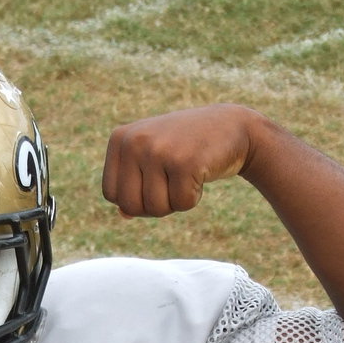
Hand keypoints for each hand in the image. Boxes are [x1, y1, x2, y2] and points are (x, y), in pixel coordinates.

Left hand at [102, 104, 264, 217]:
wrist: (232, 128)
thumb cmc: (185, 149)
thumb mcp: (151, 160)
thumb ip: (131, 185)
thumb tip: (123, 215)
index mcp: (120, 139)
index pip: (111, 194)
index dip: (135, 199)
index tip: (154, 180)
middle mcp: (135, 141)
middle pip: (130, 206)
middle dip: (153, 205)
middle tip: (172, 182)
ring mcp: (159, 150)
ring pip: (155, 208)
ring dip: (175, 202)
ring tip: (186, 174)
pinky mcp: (185, 162)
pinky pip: (181, 204)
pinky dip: (194, 198)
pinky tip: (200, 173)